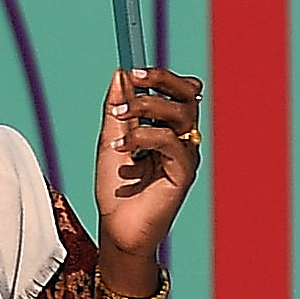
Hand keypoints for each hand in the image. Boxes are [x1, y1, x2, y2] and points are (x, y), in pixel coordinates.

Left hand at [94, 64, 202, 276]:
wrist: (116, 228)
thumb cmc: (117, 188)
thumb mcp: (110, 140)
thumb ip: (116, 110)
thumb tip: (119, 74)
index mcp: (170, 128)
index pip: (180, 91)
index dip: (161, 77)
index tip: (131, 70)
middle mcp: (183, 138)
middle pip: (189, 95)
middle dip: (162, 80)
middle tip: (134, 77)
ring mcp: (186, 155)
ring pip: (181, 115)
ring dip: (147, 108)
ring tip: (119, 117)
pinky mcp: (184, 173)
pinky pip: (171, 143)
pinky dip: (143, 138)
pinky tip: (121, 148)